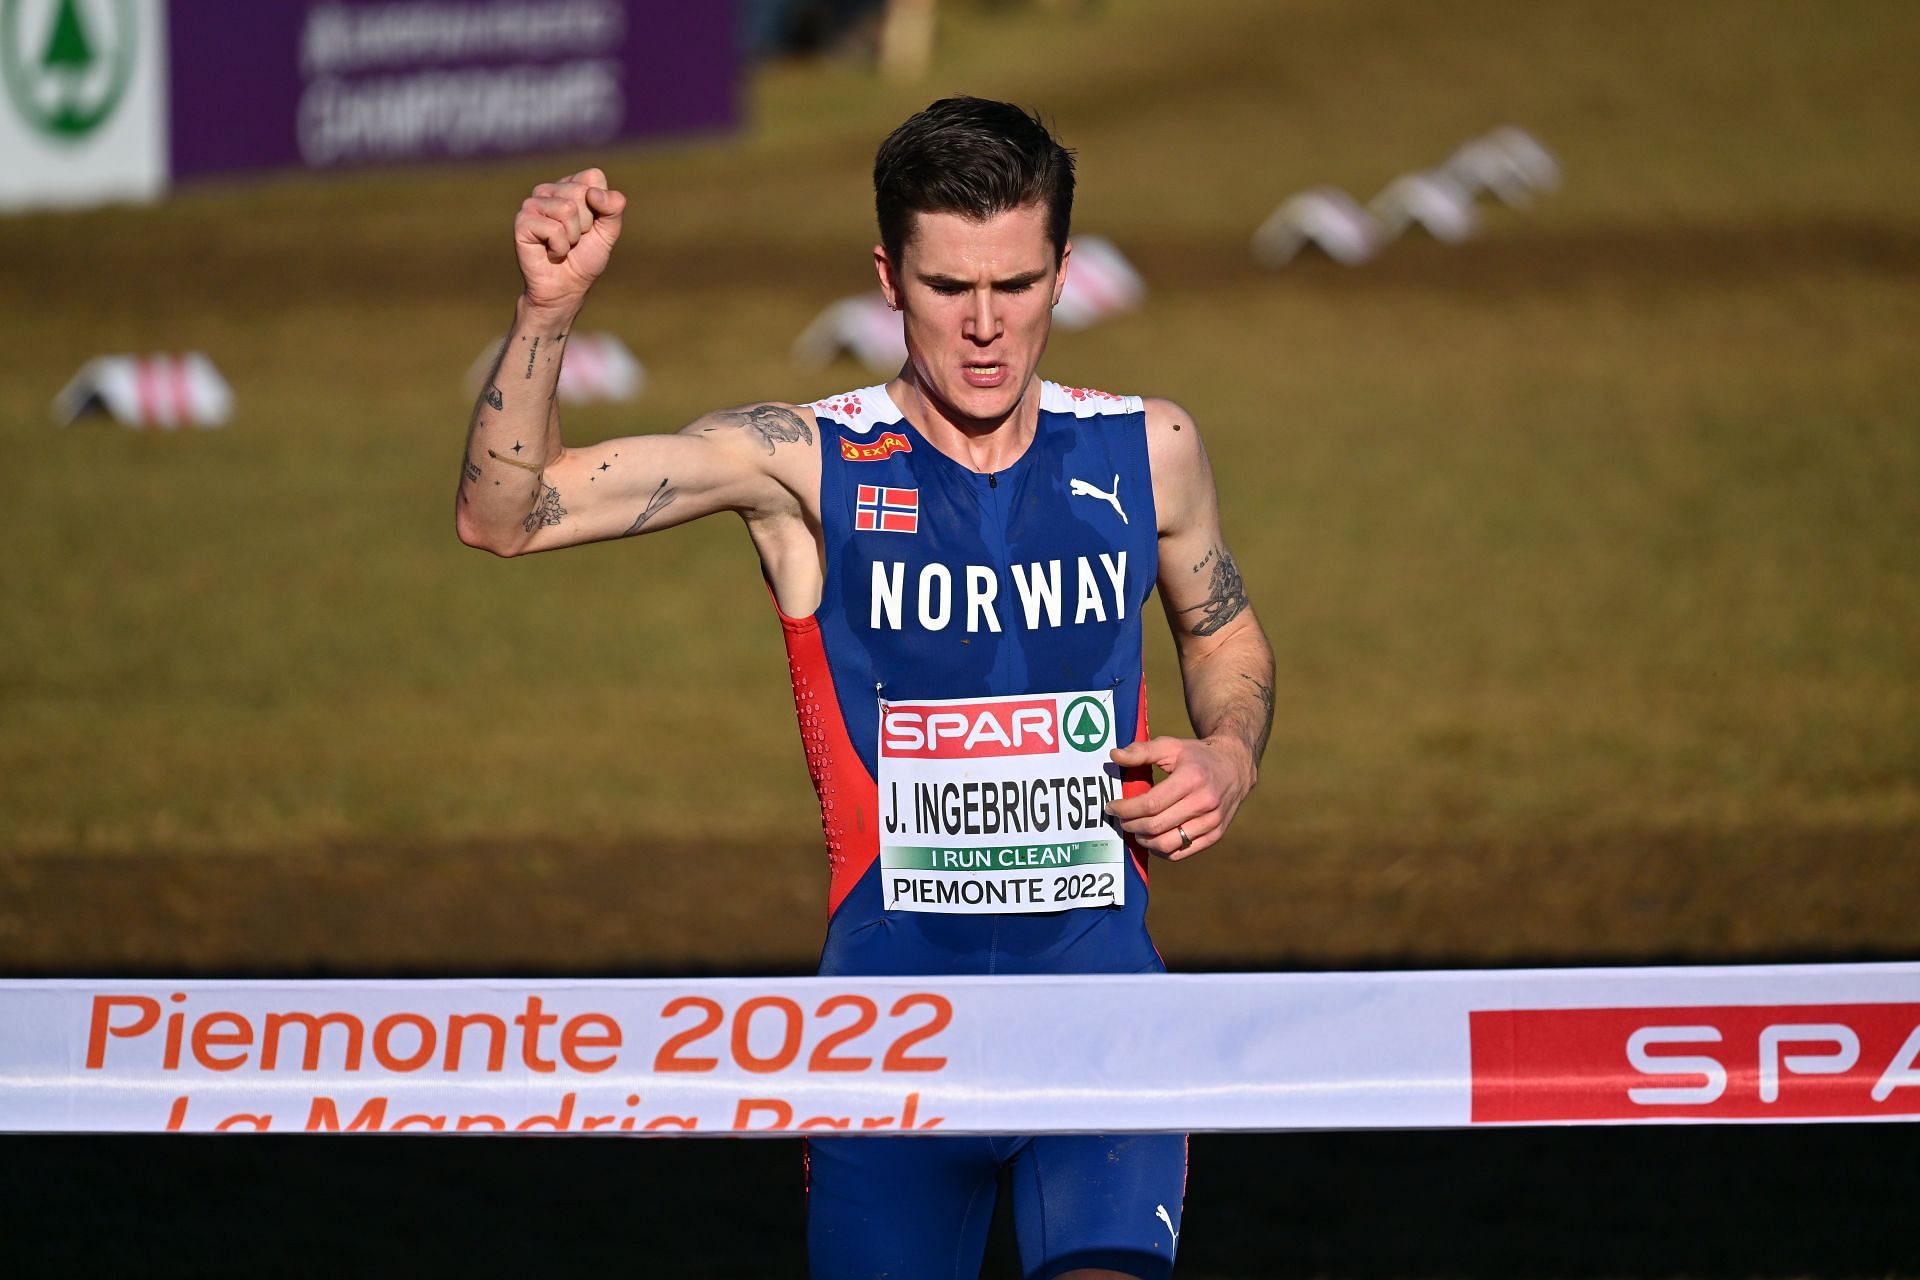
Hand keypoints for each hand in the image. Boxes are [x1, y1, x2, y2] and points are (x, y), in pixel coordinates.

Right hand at [513, 167, 626, 313]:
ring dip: (572, 237)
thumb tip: (593, 193)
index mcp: (570, 186)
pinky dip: (559, 247)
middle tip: (575, 239)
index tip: (591, 225)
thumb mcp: (608, 232)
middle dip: (586, 224)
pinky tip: (550, 252)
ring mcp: (532, 204)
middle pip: (582, 193)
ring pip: (567, 209)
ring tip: (563, 245)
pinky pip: (553, 229)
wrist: (565, 289)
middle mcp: (549, 190)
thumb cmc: (585, 258)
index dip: (601, 205)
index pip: (594, 177)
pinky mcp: (522, 222)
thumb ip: (613, 208)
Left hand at [1105, 735, 1256, 859]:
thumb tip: (1114, 755)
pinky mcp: (1216, 834)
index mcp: (1191, 779)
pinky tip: (1152, 838)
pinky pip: (1182, 852)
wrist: (1235, 766)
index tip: (1111, 807)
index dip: (1126, 809)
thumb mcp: (1171, 746)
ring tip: (1135, 829)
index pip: (1150, 804)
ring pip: (1167, 844)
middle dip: (1131, 825)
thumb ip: (1141, 751)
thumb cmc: (1197, 755)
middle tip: (1121, 819)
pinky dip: (1161, 850)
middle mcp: (1204, 802)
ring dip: (1143, 840)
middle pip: (1156, 826)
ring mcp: (1212, 821)